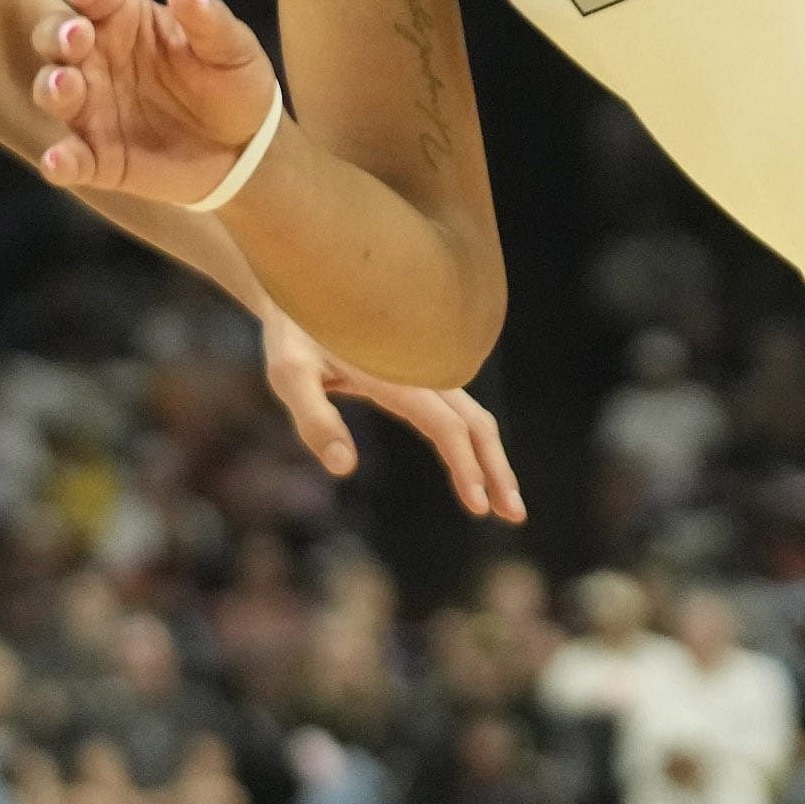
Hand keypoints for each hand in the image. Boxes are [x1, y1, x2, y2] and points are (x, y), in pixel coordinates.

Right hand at [29, 0, 279, 205]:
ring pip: (51, 91)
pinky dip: (58, 160)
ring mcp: (91, 108)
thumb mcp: (231, 47)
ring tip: (67, 86)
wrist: (245, 148)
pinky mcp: (96, 157)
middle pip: (54, 34)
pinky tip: (57, 161)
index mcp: (123, 18)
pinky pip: (68, 159)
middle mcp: (96, 58)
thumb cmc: (232, 81)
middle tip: (76, 37)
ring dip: (51, 86)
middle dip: (56, 32)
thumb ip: (207, 19)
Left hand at [261, 309, 523, 522]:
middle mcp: (423, 369)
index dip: (465, 466)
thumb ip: (315, 419)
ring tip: (506, 503)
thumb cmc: (292, 334)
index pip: (446, 425)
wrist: (301, 288)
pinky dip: (477, 444)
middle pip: (476, 422)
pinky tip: (478, 468)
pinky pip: (460, 412)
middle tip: (514, 515)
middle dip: (498, 469)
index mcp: (397, 371)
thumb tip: (346, 468)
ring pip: (474, 417)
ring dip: (494, 459)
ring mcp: (427, 371)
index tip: (478, 507)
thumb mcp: (289, 374)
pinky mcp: (422, 376)